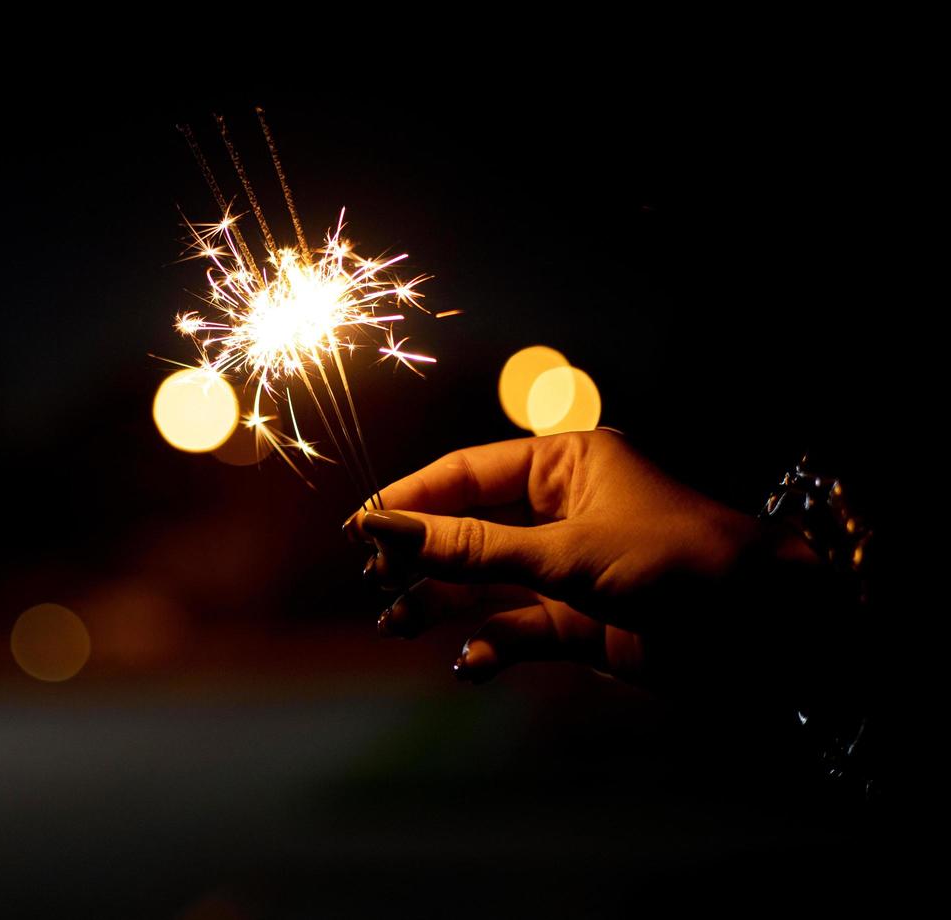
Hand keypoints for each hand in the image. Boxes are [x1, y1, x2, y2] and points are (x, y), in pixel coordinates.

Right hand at [346, 431, 821, 690]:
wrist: (768, 632)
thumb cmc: (676, 560)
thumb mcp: (567, 551)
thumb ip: (472, 548)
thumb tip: (383, 530)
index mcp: (564, 465)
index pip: (468, 473)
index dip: (412, 499)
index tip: (360, 525)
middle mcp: (561, 510)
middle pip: (469, 529)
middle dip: (421, 556)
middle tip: (375, 581)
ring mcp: (570, 568)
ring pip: (485, 583)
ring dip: (441, 604)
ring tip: (394, 624)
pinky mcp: (582, 623)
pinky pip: (518, 630)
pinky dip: (491, 645)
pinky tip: (471, 662)